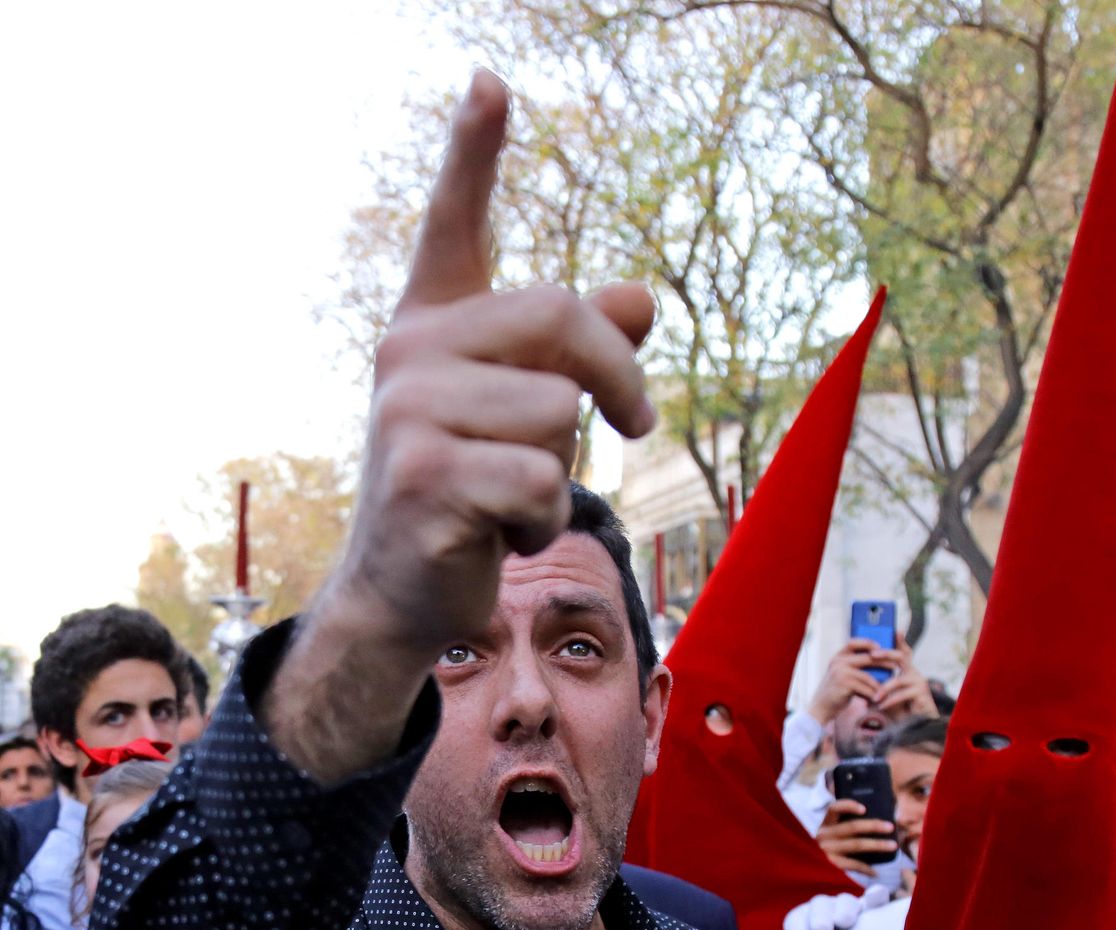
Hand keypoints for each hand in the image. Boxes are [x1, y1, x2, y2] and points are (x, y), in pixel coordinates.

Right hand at [342, 72, 654, 648]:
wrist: (402, 590)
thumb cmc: (473, 494)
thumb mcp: (523, 417)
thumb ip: (578, 358)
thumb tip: (642, 298)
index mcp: (434, 327)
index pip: (455, 227)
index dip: (473, 154)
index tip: (491, 81)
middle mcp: (410, 354)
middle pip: (560, 318)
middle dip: (617, 379)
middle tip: (635, 426)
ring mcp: (409, 414)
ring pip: (558, 414)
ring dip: (564, 477)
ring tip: (514, 501)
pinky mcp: (425, 479)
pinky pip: (542, 480)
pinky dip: (543, 522)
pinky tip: (500, 536)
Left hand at [758, 885, 889, 929]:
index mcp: (802, 923)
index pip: (796, 920)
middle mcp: (823, 912)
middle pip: (819, 906)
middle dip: (819, 917)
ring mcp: (848, 910)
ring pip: (845, 901)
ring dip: (845, 908)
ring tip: (845, 921)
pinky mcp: (871, 913)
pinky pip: (875, 901)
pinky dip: (876, 896)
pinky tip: (878, 895)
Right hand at [808, 640, 896, 725]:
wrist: (821, 707)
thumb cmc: (836, 691)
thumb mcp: (843, 675)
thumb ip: (855, 667)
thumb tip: (879, 661)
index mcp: (838, 656)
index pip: (853, 643)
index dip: (868, 643)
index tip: (881, 647)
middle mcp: (838, 661)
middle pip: (867, 658)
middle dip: (883, 662)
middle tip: (896, 666)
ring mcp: (840, 672)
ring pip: (868, 676)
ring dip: (879, 683)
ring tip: (888, 687)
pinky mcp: (844, 684)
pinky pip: (865, 687)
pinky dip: (872, 693)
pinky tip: (877, 698)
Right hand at [818, 799, 898, 877]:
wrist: (806, 870)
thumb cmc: (824, 850)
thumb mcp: (828, 836)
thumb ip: (842, 829)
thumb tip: (874, 825)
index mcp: (825, 825)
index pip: (834, 809)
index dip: (849, 806)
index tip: (864, 809)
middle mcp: (824, 835)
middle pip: (852, 827)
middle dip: (874, 825)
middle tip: (890, 827)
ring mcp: (827, 851)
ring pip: (857, 845)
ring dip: (877, 845)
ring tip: (892, 846)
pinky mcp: (830, 865)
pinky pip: (853, 864)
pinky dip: (866, 868)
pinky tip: (875, 872)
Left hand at [873, 636, 936, 721]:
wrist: (913, 726)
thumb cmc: (899, 709)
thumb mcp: (885, 694)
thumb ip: (876, 684)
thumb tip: (858, 676)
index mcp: (906, 671)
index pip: (902, 652)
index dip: (898, 641)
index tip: (893, 630)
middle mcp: (914, 673)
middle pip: (901, 657)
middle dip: (886, 654)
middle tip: (872, 655)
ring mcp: (919, 683)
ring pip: (899, 680)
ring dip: (884, 689)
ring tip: (874, 698)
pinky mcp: (922, 695)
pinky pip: (903, 694)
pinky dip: (890, 701)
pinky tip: (881, 706)